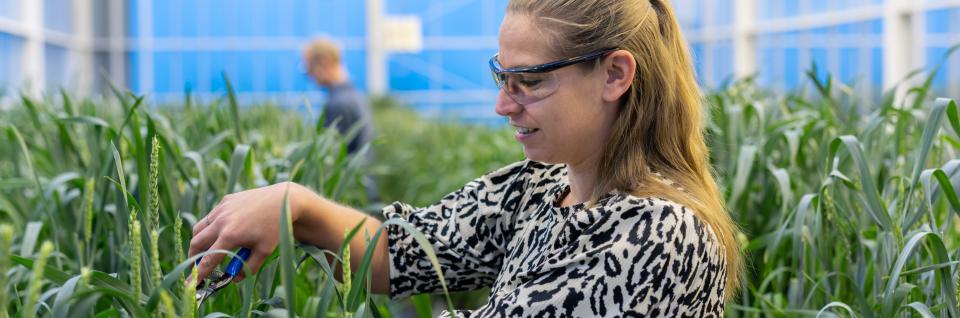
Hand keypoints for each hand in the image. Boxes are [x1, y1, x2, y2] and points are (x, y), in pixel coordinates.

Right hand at [188, 182, 302, 283]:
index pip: (208, 259)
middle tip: (197, 267)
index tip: (190, 285)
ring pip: (199, 228)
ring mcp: (222, 209)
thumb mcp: (264, 251)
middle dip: (193, 257)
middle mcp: (222, 221)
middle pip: (196, 243)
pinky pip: (211, 216)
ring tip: (207, 250)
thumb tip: (235, 278)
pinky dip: (210, 226)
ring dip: (199, 241)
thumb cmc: (275, 228)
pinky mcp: (225, 201)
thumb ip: (248, 268)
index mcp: (230, 235)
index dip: (197, 274)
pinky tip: (222, 231)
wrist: (284, 200)